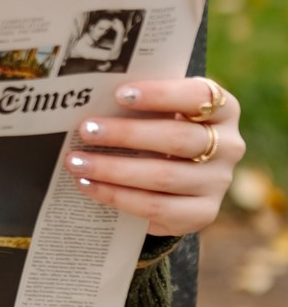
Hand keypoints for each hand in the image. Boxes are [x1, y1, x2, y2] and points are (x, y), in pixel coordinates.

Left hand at [65, 77, 243, 238]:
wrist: (180, 172)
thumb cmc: (163, 125)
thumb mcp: (162, 109)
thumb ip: (142, 102)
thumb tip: (91, 98)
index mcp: (224, 108)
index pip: (198, 96)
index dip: (160, 94)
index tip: (119, 94)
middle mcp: (229, 145)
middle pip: (177, 139)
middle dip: (126, 134)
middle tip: (86, 130)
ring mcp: (217, 182)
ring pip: (163, 176)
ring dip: (113, 169)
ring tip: (76, 162)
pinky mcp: (202, 212)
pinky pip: (156, 207)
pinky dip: (117, 196)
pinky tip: (88, 186)